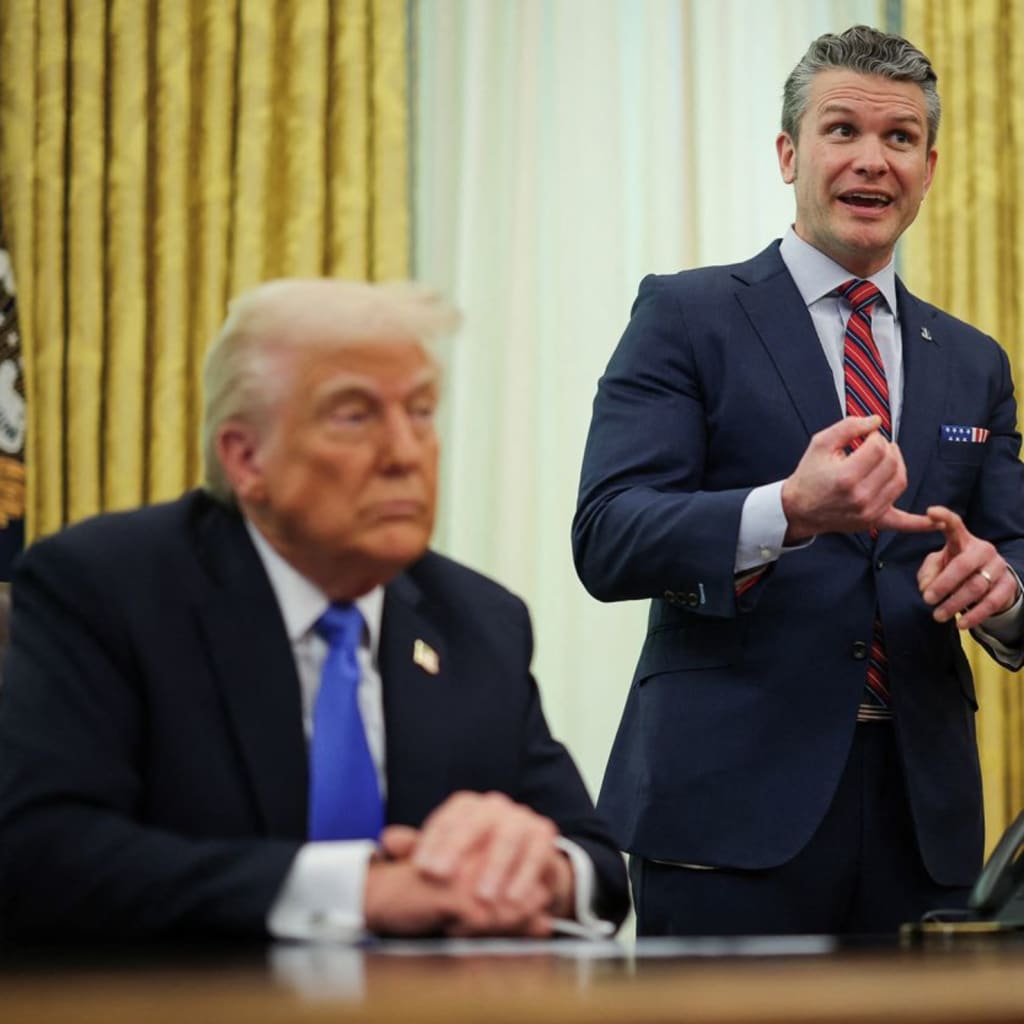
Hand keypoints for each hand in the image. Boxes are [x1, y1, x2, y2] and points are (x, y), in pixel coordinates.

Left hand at [366, 811, 571, 936]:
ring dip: (495, 867)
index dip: (433, 841)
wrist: (524, 863)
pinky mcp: (544, 835)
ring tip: (483, 896)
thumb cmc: (477, 861)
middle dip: (457, 848)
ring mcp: (521, 818)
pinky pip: (536, 854)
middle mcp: (494, 807)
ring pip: (508, 837)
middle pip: (475, 822)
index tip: (422, 869)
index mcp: (468, 807)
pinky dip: (525, 877)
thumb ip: (418, 849)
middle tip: (441, 877)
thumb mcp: (447, 856)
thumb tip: (386, 839)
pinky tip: (513, 899)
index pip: (448, 818)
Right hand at [781, 416, 935, 541]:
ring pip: (900, 480)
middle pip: (892, 462)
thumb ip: (848, 427)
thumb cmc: (809, 476)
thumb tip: (876, 420)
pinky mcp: (874, 521)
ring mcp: (870, 511)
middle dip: (885, 448)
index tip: (864, 437)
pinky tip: (937, 521)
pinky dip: (921, 523)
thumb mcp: (820, 444)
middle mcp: (860, 496)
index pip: (878, 447)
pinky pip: (903, 522)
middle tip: (872, 447)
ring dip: (897, 464)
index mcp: (846, 477)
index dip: (874, 436)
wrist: (799, 509)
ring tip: (885, 460)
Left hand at [918, 506, 1019, 629]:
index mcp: (963, 539)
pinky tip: (961, 624)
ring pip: (976, 586)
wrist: (990, 582)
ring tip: (938, 616)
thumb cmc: (957, 569)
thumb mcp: (940, 566)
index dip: (943, 517)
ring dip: (955, 603)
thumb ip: (929, 572)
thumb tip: (926, 588)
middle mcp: (983, 549)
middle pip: (963, 565)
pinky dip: (975, 614)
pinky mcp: (1009, 585)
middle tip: (927, 599)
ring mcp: (999, 567)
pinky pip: (992, 602)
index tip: (930, 512)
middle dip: (943, 584)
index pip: (954, 524)